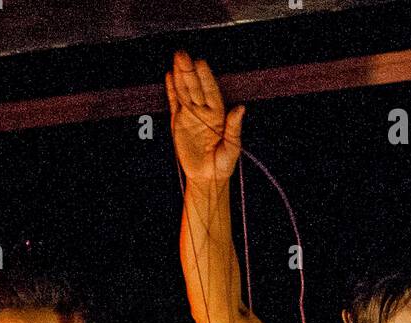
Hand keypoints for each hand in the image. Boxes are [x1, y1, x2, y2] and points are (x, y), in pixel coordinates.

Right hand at [165, 51, 243, 183]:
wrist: (207, 178)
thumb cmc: (223, 164)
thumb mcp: (232, 148)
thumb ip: (234, 128)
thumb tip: (241, 108)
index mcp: (218, 115)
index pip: (210, 92)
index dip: (205, 78)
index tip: (200, 63)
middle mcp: (204, 111)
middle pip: (195, 88)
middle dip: (189, 71)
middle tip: (183, 54)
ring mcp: (190, 115)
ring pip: (184, 92)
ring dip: (180, 75)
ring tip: (176, 59)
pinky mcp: (178, 123)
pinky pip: (174, 103)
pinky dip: (171, 90)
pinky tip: (169, 76)